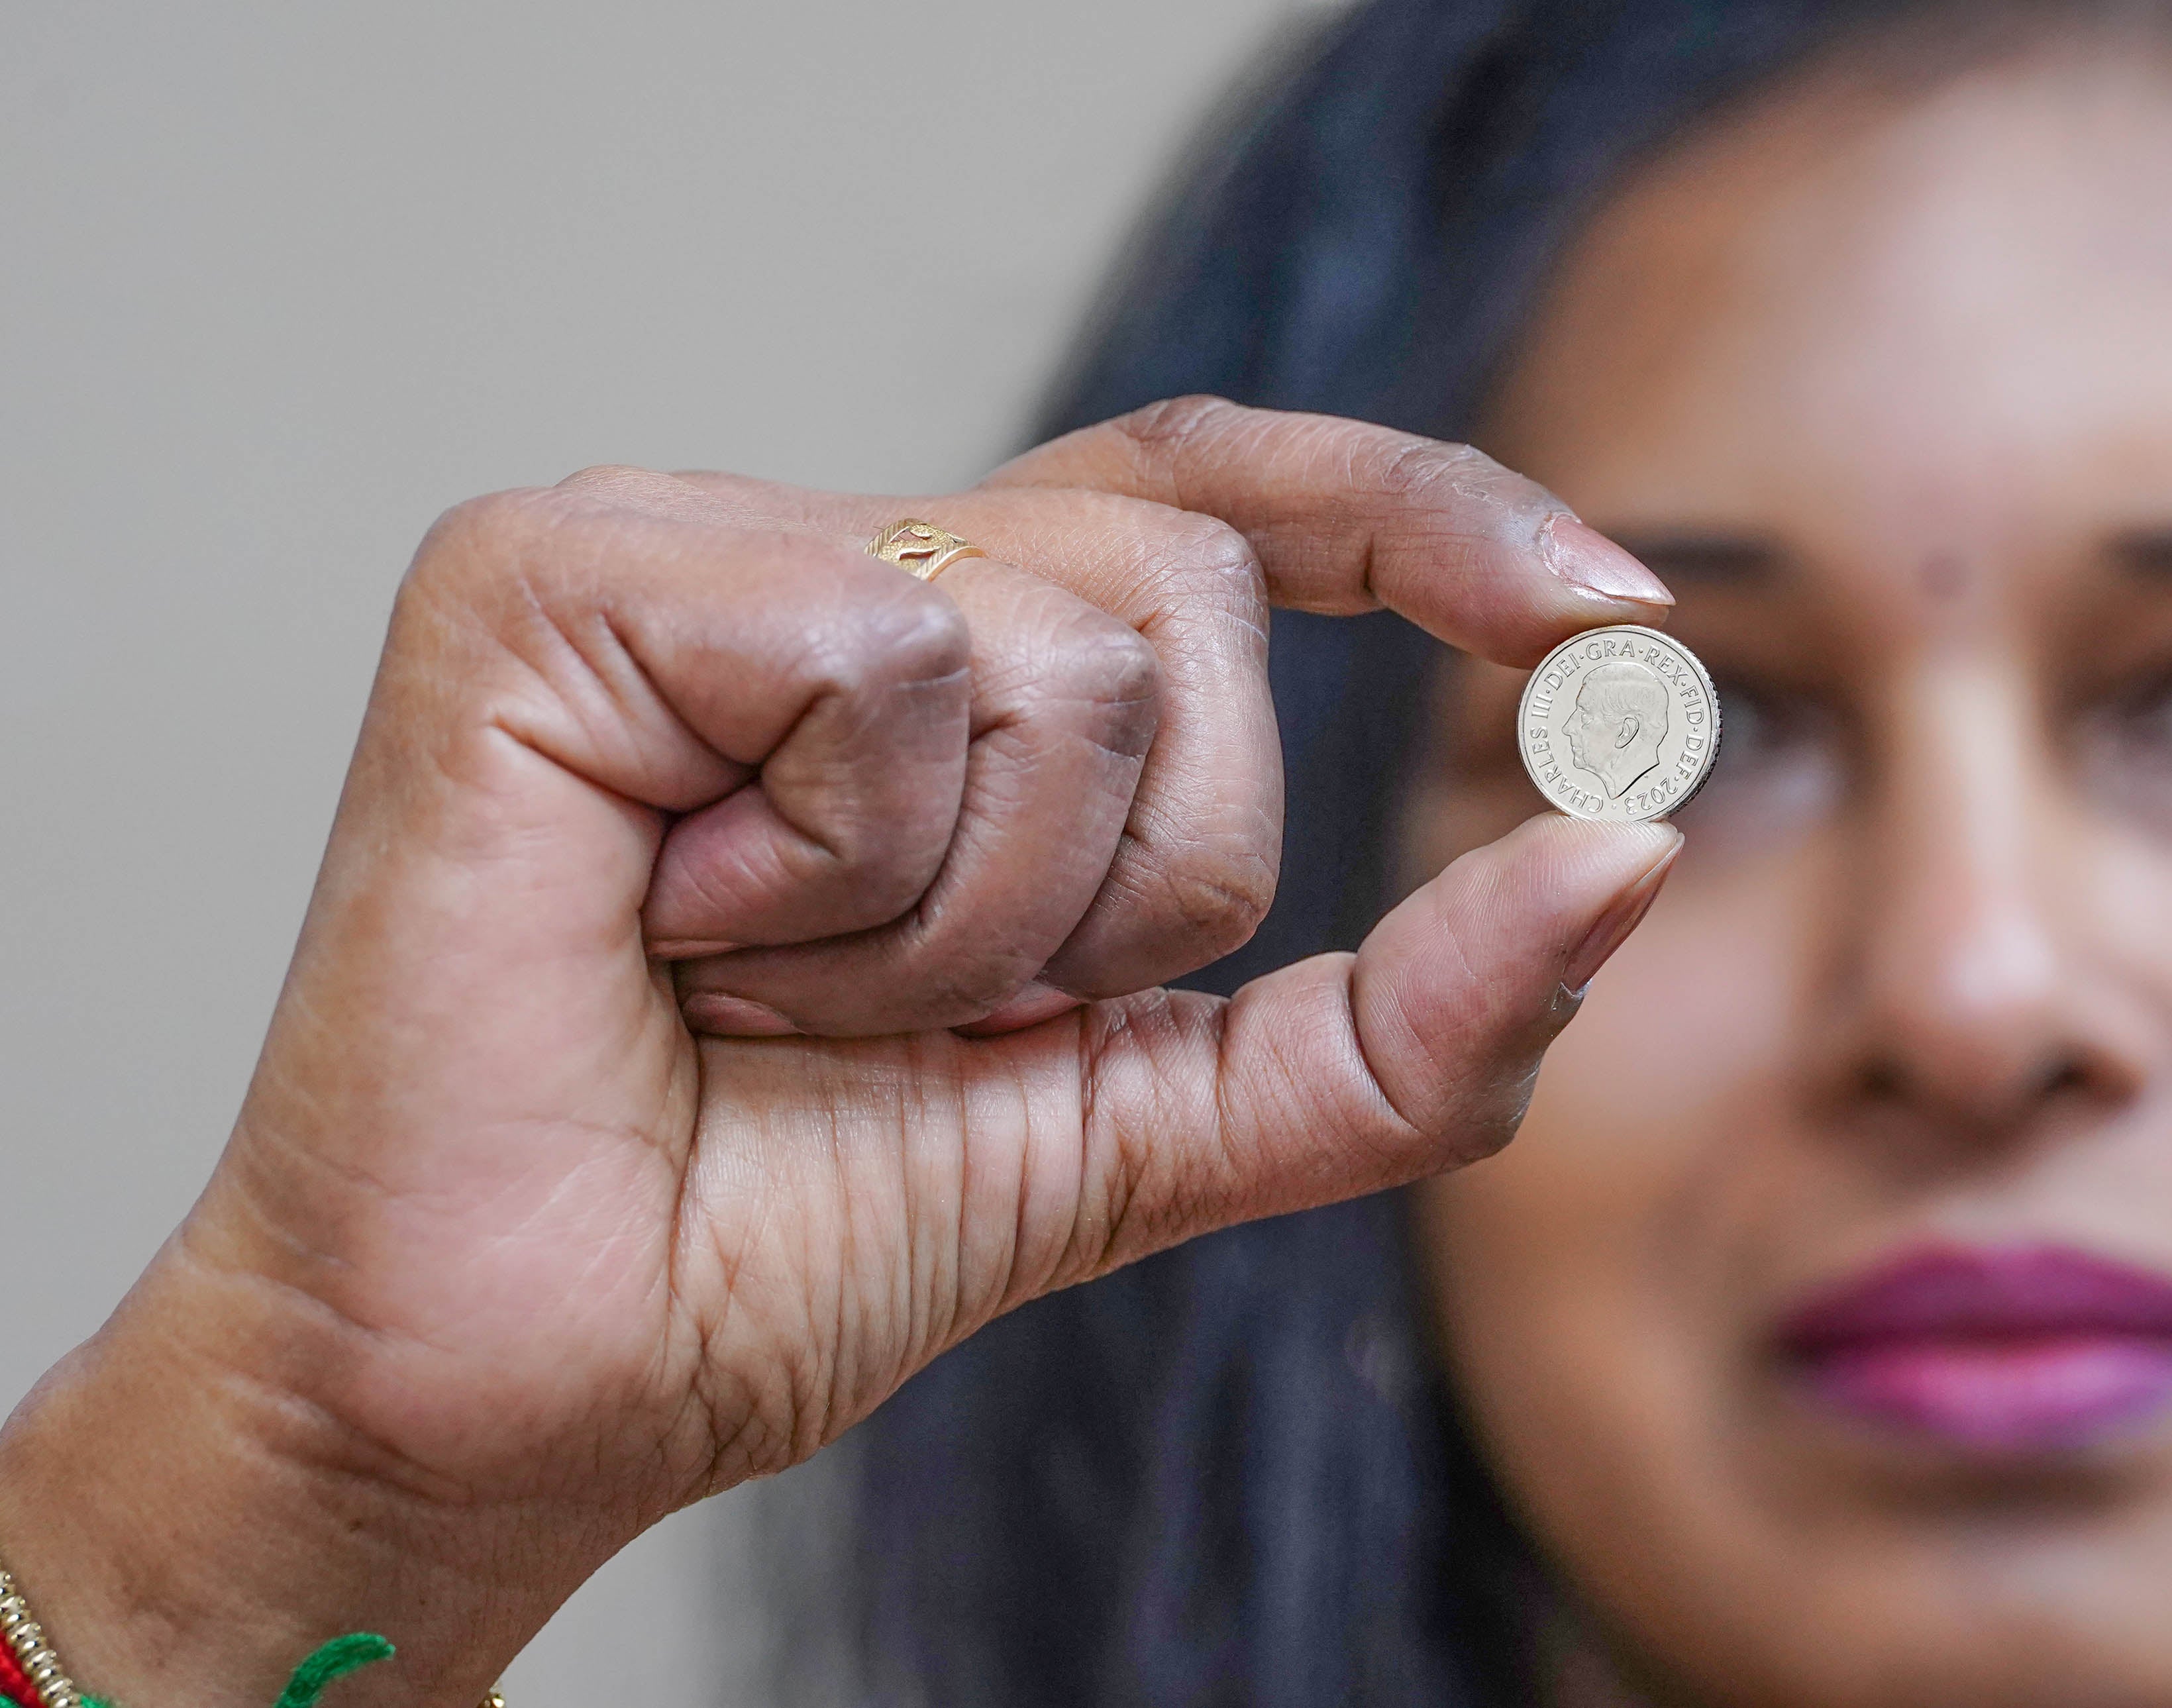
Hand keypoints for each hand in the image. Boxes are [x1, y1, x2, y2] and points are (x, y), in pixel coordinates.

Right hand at [0, 400, 1679, 1707]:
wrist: (528, 1379)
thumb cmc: (785, 1234)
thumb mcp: (1156, 1123)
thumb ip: (1399, 1022)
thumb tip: (1630, 852)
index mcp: (951, 651)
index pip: (1230, 497)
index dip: (1430, 521)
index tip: (1614, 620)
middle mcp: (824, 555)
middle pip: (1180, 596)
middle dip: (1116, 887)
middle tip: (898, 1012)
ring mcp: (681, 541)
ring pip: (1054, 640)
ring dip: (961, 918)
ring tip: (765, 989)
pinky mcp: (556, 574)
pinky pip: (876, 651)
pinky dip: (831, 869)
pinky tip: (671, 927)